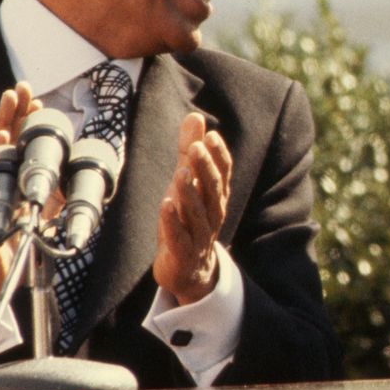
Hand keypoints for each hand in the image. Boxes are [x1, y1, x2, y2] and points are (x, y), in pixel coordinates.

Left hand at [152, 112, 232, 304]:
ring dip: (190, 192)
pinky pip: (179, 237)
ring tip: (180, 173)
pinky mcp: (183, 253)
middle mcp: (214, 214)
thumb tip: (195, 117)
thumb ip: (190, 152)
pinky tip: (166, 205)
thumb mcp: (188, 183)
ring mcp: (200, 235)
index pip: (223, 173)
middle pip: (213, 189)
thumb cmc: (188, 221)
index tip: (210, 136)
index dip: (219, 155)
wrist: (189, 272)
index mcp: (217, 197)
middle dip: (206, 168)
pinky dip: (173, 222)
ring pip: (198, 213)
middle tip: (196, 147)